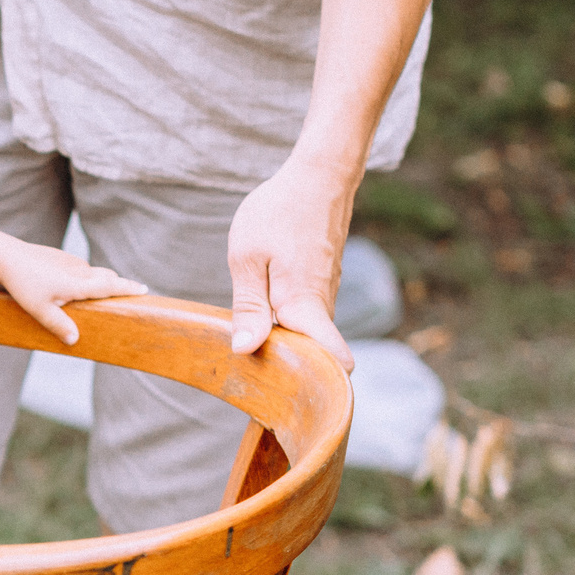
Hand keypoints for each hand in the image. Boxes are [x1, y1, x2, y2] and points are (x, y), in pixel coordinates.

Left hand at [0, 244, 147, 344]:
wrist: (8, 257)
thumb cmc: (24, 285)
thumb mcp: (40, 310)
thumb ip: (59, 326)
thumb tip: (75, 340)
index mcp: (78, 284)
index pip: (110, 286)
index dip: (128, 288)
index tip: (144, 289)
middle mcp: (80, 270)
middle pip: (107, 277)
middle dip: (118, 285)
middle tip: (128, 295)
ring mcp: (72, 261)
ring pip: (93, 272)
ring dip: (99, 282)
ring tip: (96, 297)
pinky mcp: (63, 257)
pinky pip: (80, 268)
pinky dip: (84, 277)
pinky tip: (70, 287)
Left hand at [226, 157, 355, 370]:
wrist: (318, 175)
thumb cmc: (278, 212)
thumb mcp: (247, 257)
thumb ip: (248, 307)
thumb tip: (245, 351)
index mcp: (304, 303)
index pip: (330, 357)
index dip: (320, 383)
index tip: (298, 398)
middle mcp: (322, 304)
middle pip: (311, 353)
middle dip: (288, 366)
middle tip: (251, 370)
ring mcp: (325, 294)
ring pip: (306, 332)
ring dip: (284, 340)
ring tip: (250, 341)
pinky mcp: (321, 285)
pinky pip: (305, 315)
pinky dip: (287, 321)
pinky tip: (262, 314)